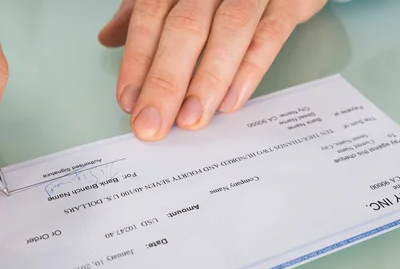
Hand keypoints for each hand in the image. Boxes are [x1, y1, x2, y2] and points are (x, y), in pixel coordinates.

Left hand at [99, 0, 326, 140]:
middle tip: (153, 124)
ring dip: (207, 81)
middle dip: (166, 81)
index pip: (151, 15)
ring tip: (190, 120)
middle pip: (185, 28)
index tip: (129, 102)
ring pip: (228, 31)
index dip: (138, 59)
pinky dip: (250, 70)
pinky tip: (231, 102)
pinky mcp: (290, 1)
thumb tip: (109, 38)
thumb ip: (147, 13)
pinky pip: (270, 35)